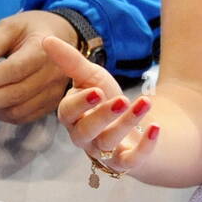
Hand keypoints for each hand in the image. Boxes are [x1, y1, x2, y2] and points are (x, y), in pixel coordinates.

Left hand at [0, 10, 81, 123]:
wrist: (65, 38)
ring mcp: (54, 92)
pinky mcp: (51, 104)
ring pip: (18, 110)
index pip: (13, 70)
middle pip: (14, 95)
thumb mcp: (10, 25)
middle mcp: (52, 74)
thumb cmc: (33, 29)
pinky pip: (24, 117)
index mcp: (42, 49)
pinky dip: (2, 115)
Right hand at [42, 36, 159, 173]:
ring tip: (145, 102)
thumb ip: (70, 61)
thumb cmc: (104, 100)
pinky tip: (156, 128)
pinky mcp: (125, 162)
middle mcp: (85, 137)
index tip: (96, 90)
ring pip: (109, 143)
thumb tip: (45, 39)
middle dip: (102, 116)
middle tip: (121, 100)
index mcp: (72, 116)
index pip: (68, 113)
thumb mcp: (90, 78)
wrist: (132, 127)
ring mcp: (104, 152)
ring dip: (127, 123)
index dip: (80, 103)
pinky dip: (144, 147)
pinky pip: (131, 161)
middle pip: (86, 131)